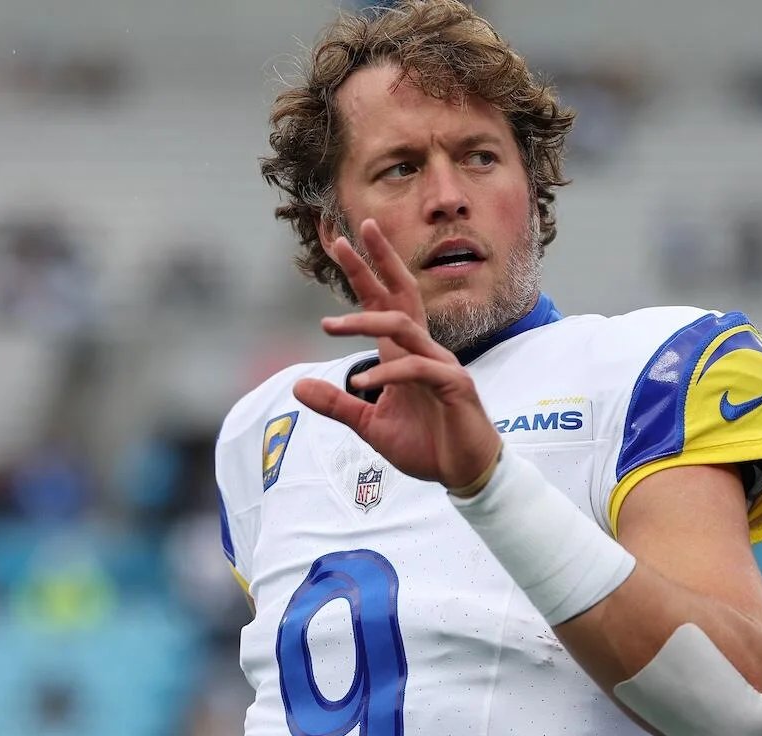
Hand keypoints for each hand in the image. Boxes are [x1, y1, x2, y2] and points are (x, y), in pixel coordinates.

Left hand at [292, 219, 501, 487]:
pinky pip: (415, 368)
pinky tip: (361, 382)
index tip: (342, 243)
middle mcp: (424, 350)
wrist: (464, 473)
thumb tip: (298, 386)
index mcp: (404, 354)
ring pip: (402, 326)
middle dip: (377, 263)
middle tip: (350, 237)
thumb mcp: (370, 426)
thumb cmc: (426, 445)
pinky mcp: (454, 385)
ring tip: (329, 326)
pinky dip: (385, 374)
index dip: (365, 273)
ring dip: (364, 322)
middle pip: (401, 295)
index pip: (384, 303)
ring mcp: (441, 364)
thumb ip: (338, 404)